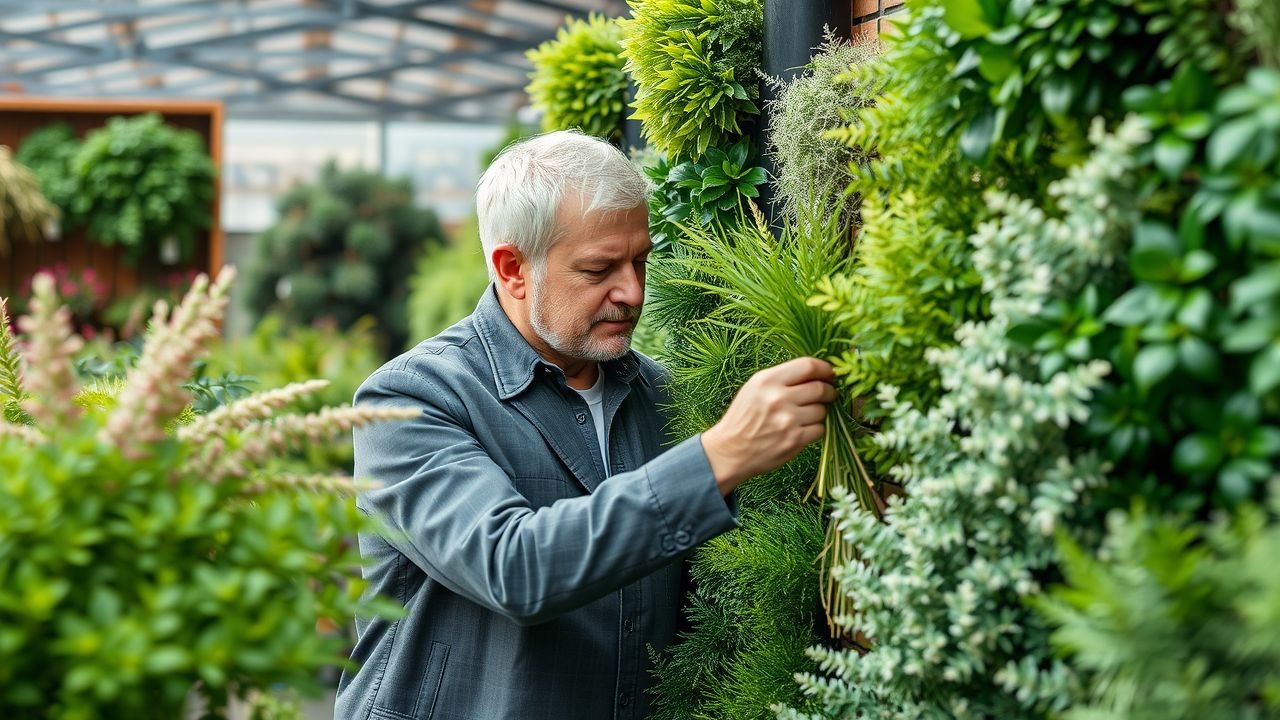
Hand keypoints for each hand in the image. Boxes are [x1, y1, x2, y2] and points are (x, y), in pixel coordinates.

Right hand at [700, 357, 835, 495]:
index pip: (808, 366)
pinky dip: (815, 429)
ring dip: (819, 412)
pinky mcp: (794, 440)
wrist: (730, 450)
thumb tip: (815, 373)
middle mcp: (778, 398)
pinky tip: (803, 429)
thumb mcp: (754, 388)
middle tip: (829, 394)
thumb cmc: (743, 417)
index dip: (825, 368)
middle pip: (820, 388)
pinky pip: (820, 429)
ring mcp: (788, 420)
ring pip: (822, 410)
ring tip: (807, 415)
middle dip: (829, 391)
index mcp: (768, 380)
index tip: (829, 373)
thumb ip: (781, 378)